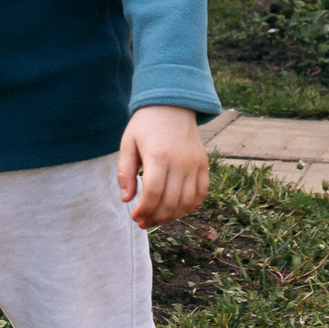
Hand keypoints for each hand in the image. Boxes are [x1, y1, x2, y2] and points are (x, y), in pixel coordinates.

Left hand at [117, 105, 207, 229]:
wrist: (172, 105)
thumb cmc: (146, 125)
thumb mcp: (127, 143)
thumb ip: (125, 172)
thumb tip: (126, 200)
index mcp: (158, 155)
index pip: (153, 193)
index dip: (144, 210)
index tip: (135, 216)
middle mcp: (180, 161)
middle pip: (171, 201)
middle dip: (155, 217)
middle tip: (142, 222)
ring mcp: (194, 164)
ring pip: (187, 202)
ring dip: (171, 216)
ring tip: (157, 218)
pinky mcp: (203, 165)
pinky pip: (201, 193)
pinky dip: (190, 206)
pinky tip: (176, 210)